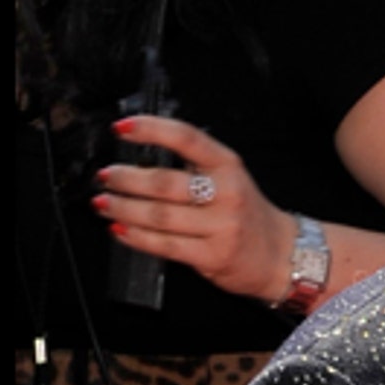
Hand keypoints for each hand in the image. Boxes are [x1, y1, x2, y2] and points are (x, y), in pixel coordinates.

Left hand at [94, 115, 296, 302]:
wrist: (280, 253)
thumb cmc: (246, 213)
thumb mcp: (230, 179)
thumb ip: (192, 168)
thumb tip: (139, 159)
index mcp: (229, 166)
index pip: (188, 139)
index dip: (152, 130)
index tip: (122, 128)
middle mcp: (228, 193)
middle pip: (165, 182)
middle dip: (126, 179)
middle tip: (106, 177)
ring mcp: (222, 226)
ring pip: (159, 215)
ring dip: (123, 208)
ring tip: (105, 203)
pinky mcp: (213, 255)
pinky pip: (164, 245)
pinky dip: (136, 237)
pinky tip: (120, 229)